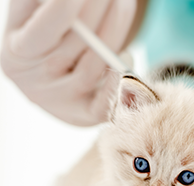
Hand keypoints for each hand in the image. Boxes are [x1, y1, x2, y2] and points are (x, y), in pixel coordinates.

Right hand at [0, 0, 135, 125]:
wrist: (58, 65)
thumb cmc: (50, 25)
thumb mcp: (37, 8)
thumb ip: (48, 2)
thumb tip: (68, 1)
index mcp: (16, 50)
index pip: (44, 28)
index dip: (66, 8)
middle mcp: (31, 80)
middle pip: (75, 45)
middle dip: (98, 13)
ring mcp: (58, 101)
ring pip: (93, 69)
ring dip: (115, 35)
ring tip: (121, 6)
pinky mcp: (83, 115)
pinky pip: (105, 105)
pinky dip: (119, 80)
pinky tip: (125, 54)